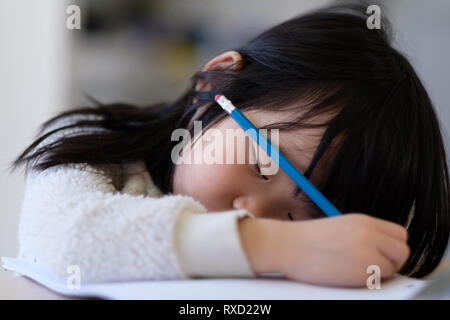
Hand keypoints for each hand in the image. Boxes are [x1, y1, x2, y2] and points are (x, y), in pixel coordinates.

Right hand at [238, 213, 409, 286]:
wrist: (285, 245)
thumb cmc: (305, 239)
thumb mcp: (340, 227)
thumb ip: (363, 234)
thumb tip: (382, 249)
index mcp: (364, 221)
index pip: (400, 235)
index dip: (392, 247)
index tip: (380, 255)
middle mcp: (370, 233)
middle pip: (402, 251)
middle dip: (391, 262)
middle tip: (371, 267)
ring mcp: (367, 252)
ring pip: (393, 268)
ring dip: (379, 273)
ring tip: (354, 271)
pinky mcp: (361, 270)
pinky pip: (378, 281)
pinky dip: (367, 282)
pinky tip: (347, 276)